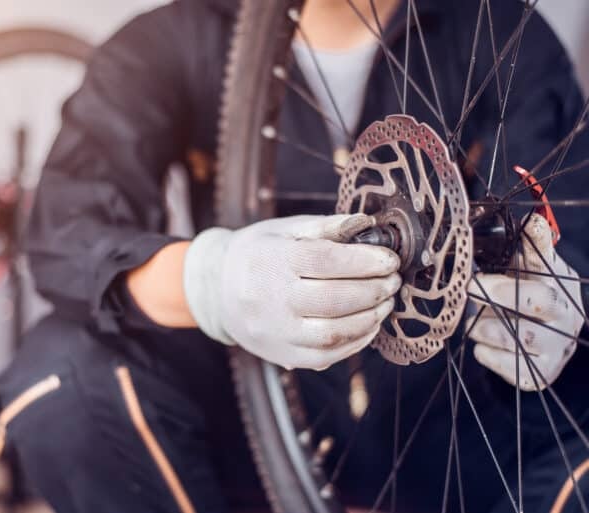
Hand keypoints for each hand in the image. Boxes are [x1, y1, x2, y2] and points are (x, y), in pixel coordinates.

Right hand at [183, 214, 400, 369]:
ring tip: (384, 302)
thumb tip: (366, 224)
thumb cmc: (257, 253)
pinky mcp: (281, 354)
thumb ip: (325, 227)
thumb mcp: (284, 229)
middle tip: (392, 281)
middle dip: (374, 290)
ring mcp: (275, 330)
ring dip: (370, 318)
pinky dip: (356, 341)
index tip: (389, 259)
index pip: (326, 260)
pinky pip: (327, 355)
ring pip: (334, 332)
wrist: (217, 289)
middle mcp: (271, 298)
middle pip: (335, 298)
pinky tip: (368, 324)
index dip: (365, 260)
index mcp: (272, 260)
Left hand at [467, 214, 584, 390]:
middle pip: (535, 305)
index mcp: (561, 287)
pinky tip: (482, 345)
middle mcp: (565, 318)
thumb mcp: (533, 266)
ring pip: (516, 338)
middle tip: (470, 288)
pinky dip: (487, 354)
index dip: (520, 263)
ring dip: (486, 326)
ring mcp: (555, 350)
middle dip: (497, 295)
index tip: (487, 267)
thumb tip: (532, 219)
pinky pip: (508, 367)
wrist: (543, 335)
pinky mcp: (538, 376)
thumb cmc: (530, 292)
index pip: (544, 271)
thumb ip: (532, 245)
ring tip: (476, 321)